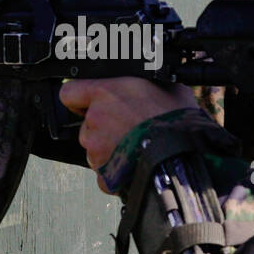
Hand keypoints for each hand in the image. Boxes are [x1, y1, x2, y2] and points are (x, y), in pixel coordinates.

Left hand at [59, 77, 196, 190]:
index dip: (79, 97)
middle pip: (87, 123)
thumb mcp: (167, 87)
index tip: (90, 101)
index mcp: (104, 93)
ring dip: (110, 148)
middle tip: (129, 127)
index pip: (70, 91)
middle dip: (103, 127)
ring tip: (136, 147)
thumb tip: (150, 80)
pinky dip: (116, 170)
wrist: (183, 157)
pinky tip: (136, 164)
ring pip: (95, 148)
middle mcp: (95, 120)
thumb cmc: (177, 120)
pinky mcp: (103, 174)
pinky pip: (105, 171)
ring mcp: (96, 149)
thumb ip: (145, 83)